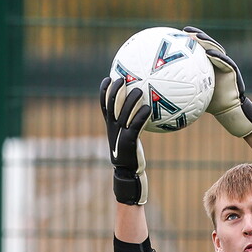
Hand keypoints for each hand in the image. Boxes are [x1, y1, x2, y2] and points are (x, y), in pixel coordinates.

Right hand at [99, 77, 149, 204]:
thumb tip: (142, 110)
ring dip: (130, 100)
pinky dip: (141, 115)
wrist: (127, 173)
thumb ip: (130, 124)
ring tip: (138, 90)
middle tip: (123, 78)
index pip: (103, 104)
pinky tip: (148, 108)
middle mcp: (112, 128)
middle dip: (115, 90)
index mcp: (110, 125)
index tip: (109, 78)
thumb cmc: (131, 154)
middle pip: (111, 105)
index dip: (104, 91)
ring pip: (123, 113)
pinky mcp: (128, 141)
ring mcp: (119, 134)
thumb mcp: (126, 138)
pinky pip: (135, 125)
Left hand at [184, 26, 251, 137]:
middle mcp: (214, 61)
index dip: (188, 40)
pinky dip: (217, 56)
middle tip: (185, 31)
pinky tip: (208, 52)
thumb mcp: (189, 94)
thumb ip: (178, 87)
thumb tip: (158, 88)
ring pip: (215, 49)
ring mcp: (224, 64)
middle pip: (206, 44)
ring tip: (196, 37)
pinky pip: (224, 61)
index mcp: (205, 64)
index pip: (196, 48)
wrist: (225, 110)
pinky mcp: (231, 69)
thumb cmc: (206, 103)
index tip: (175, 34)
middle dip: (197, 35)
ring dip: (206, 42)